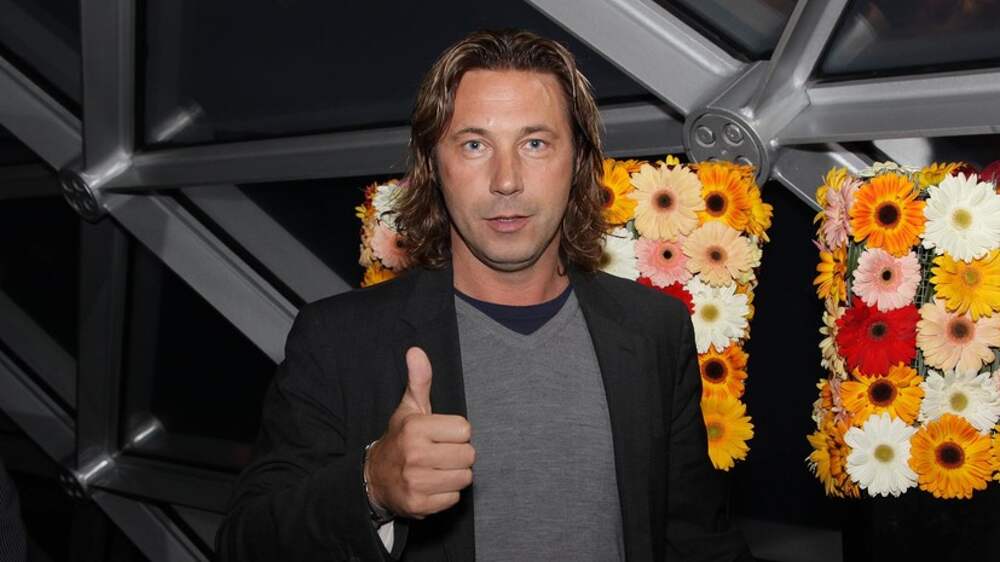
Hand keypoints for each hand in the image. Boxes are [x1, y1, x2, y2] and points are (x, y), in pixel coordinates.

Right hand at [364, 347, 474, 518]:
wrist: (374, 478)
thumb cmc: (400, 439)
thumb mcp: (409, 408)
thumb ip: (419, 380)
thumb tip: (416, 351)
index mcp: (416, 428)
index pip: (465, 430)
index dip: (456, 433)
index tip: (441, 435)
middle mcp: (414, 455)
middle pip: (468, 455)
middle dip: (458, 455)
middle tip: (441, 454)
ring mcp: (416, 481)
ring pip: (464, 478)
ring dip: (455, 475)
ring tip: (437, 469)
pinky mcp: (418, 505)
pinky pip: (454, 499)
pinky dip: (446, 494)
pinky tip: (432, 485)